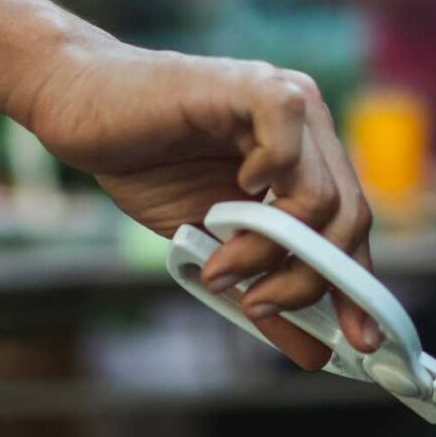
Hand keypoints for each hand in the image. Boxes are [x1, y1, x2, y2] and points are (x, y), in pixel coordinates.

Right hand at [13, 36, 378, 370]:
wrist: (78, 105)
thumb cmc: (141, 163)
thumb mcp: (209, 245)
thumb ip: (260, 287)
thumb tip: (312, 352)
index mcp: (307, 157)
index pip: (352, 227)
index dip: (357, 287)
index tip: (356, 346)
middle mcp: (310, 125)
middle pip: (347, 218)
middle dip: (309, 281)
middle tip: (257, 304)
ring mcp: (284, 100)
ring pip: (319, 198)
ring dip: (269, 251)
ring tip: (220, 267)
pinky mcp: (251, 84)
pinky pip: (288, 143)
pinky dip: (268, 180)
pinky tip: (236, 191)